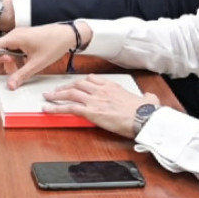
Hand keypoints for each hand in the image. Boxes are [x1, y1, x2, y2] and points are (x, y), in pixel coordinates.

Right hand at [0, 24, 78, 86]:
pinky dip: (15, 60)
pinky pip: (14, 49)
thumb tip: (11, 85)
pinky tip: (23, 68)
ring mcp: (19, 36)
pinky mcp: (24, 38)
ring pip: (5, 50)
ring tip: (13, 75)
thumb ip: (21, 75)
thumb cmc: (54, 44)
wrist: (67, 34)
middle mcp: (14, 35)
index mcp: (14, 38)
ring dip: (7, 64)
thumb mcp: (37, 64)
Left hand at [42, 75, 160, 137]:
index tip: (76, 83)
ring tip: (48, 97)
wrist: (144, 118)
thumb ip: (146, 97)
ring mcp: (94, 100)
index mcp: (112, 86)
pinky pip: (69, 108)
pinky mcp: (91, 112)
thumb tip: (150, 98)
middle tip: (57, 90)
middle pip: (78, 84)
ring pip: (70, 93)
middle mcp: (101, 90)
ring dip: (57, 95)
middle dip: (65, 86)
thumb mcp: (147, 100)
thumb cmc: (145, 112)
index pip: (92, 79)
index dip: (81, 81)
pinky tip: (48, 109)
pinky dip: (56, 108)